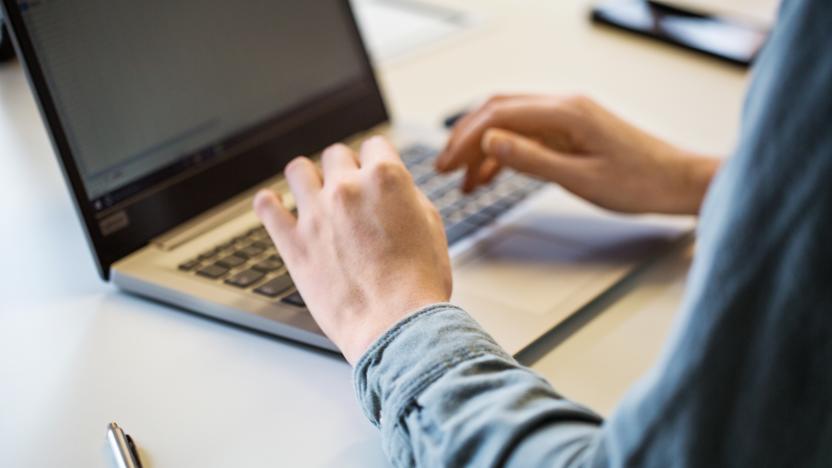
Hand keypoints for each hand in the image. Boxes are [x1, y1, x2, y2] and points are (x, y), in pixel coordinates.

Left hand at [253, 137, 451, 364]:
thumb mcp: (431, 226)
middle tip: (349, 190)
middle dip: (344, 169)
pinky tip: (274, 206)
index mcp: (385, 179)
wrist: (396, 326)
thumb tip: (393, 187)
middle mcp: (347, 189)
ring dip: (306, 178)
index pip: (374, 145)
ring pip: (297, 169)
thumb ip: (407, 196)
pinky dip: (269, 204)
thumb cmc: (418, 285)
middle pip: (335, 154)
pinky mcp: (293, 243)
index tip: (372, 170)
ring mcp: (316, 214)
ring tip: (311, 192)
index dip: (376, 159)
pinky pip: (266, 208)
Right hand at [436, 94, 719, 214]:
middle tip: (444, 168)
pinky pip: (528, 136)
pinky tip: (491, 177)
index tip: (445, 164)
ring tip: (463, 181)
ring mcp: (567, 117)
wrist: (678, 183)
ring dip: (483, 149)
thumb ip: (532, 159)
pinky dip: (505, 154)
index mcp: (565, 112)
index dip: (465, 138)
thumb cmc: (640, 182)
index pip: (499, 115)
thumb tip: (489, 142)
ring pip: (511, 124)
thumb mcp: (580, 178)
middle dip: (466, 138)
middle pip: (499, 112)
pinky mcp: (571, 131)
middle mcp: (563, 106)